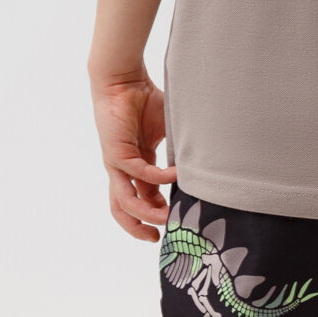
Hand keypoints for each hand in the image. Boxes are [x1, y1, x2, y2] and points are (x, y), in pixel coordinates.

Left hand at [89, 66, 177, 240]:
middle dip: (139, 227)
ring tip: (166, 218)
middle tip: (159, 237)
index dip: (156, 210)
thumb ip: (179, 149)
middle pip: (124, 208)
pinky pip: (137, 173)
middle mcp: (123, 169)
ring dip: (145, 214)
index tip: (174, 219)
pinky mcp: (116, 153)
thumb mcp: (168, 129)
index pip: (143, 196)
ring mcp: (117, 163)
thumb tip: (201, 163)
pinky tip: (174, 176)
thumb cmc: (145, 99)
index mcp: (136, 164)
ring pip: (125, 200)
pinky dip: (157, 179)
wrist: (123, 79)